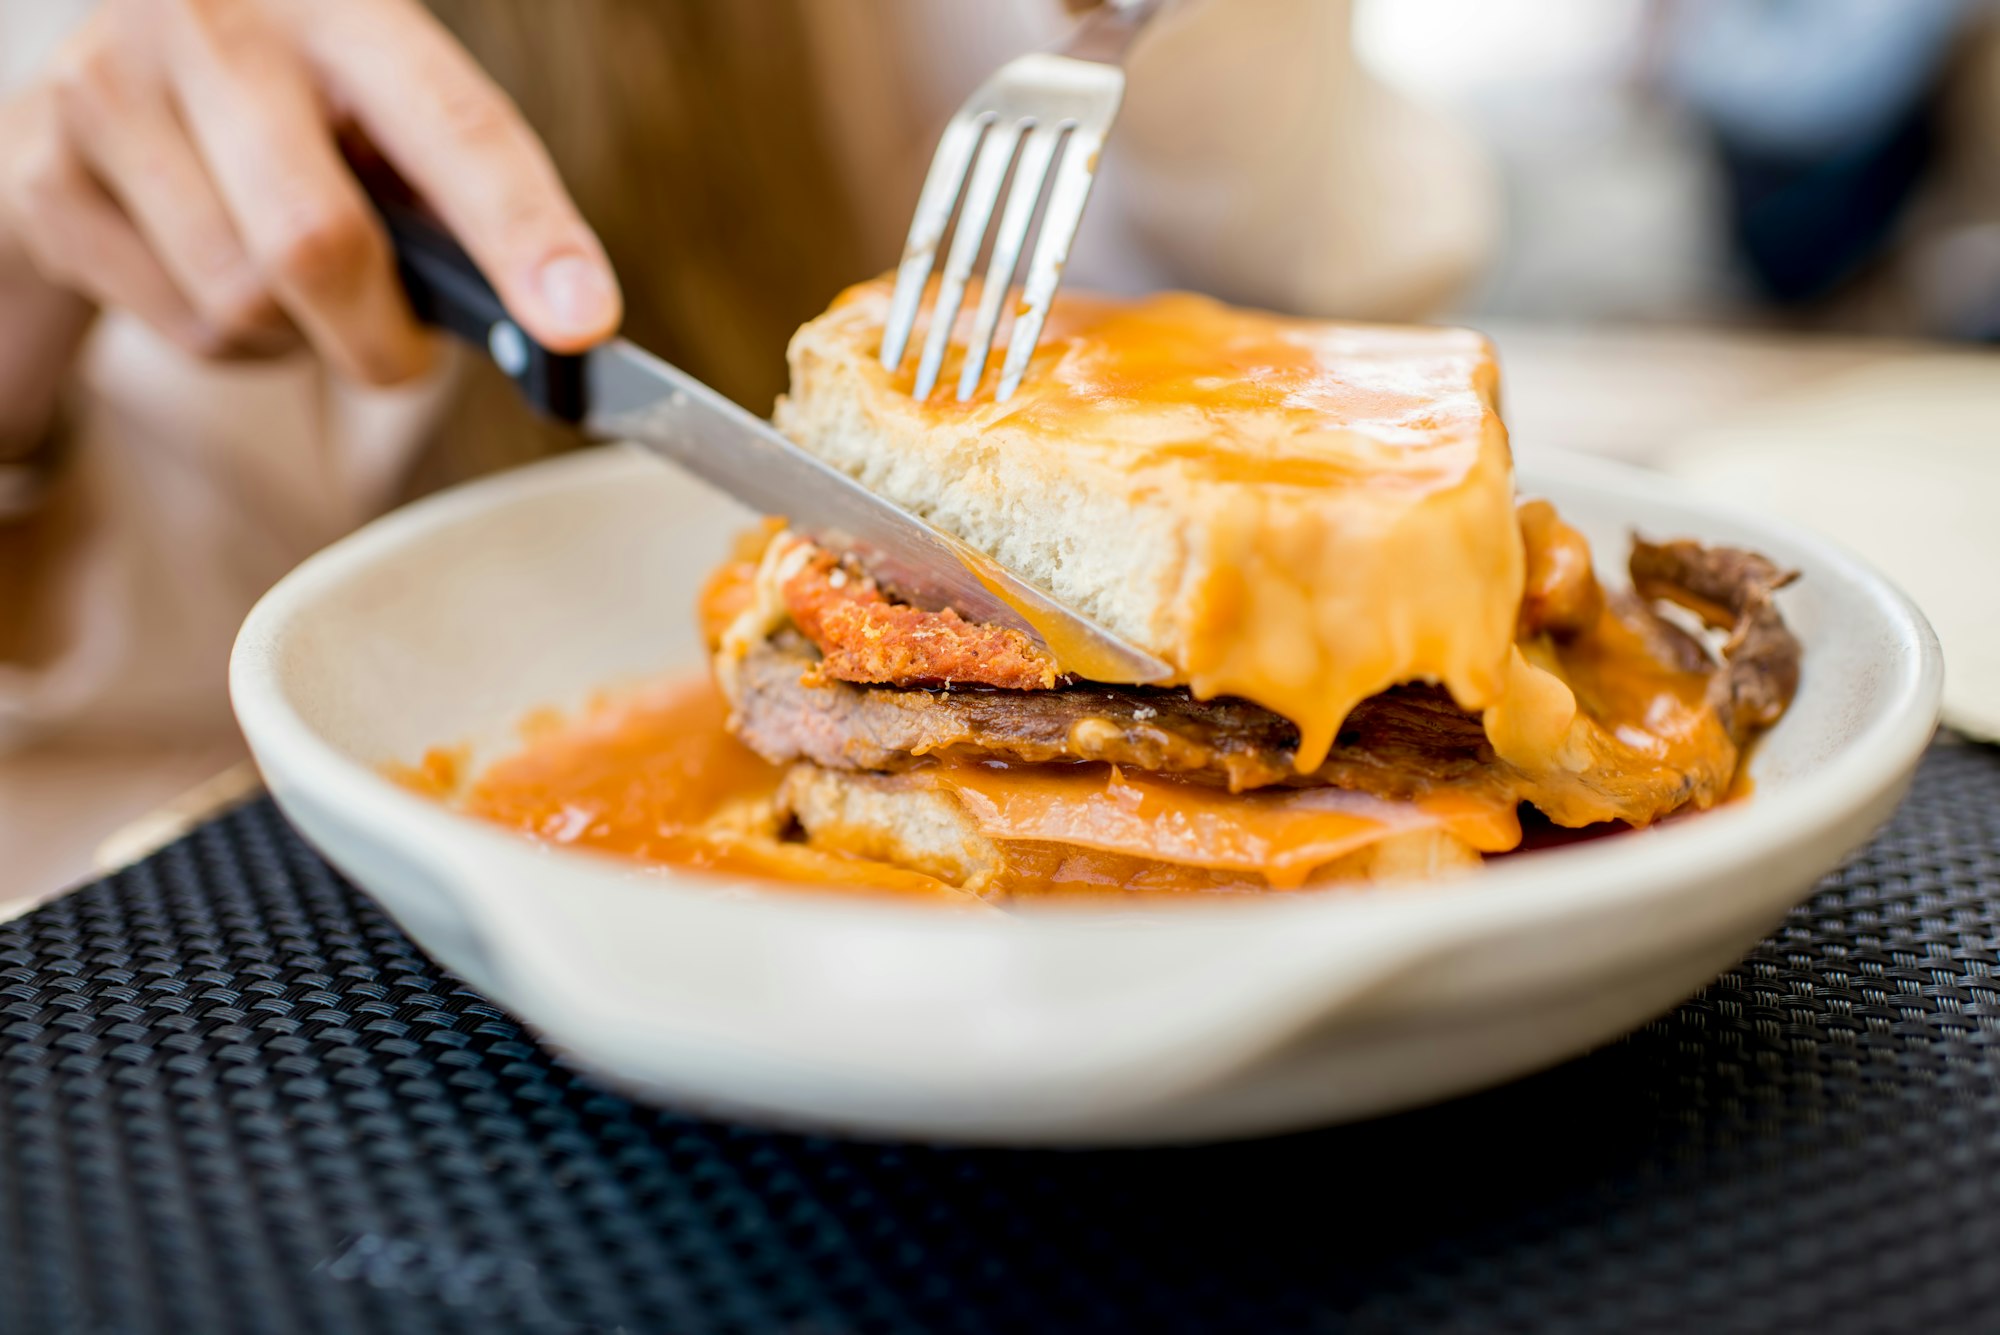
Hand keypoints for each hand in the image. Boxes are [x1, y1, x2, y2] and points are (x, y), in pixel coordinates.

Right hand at [0, 0, 622, 385]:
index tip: (583, 324)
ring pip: (243, 304)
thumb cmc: (299, 113)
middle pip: (318, 244)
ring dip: (294, 339)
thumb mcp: (385, 115)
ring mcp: (110, 90)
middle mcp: (216, 25)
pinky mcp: (47, 174)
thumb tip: (548, 323)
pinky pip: (180, 329)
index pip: (456, 128)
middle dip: (379, 340)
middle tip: (405, 357)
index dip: (524, 233)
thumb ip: (458, 200)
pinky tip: (216, 274)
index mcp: (342, 5)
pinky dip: (228, 345)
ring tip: (289, 278)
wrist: (117, 78)